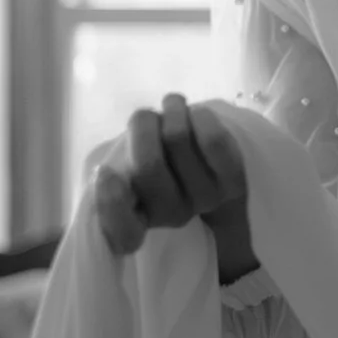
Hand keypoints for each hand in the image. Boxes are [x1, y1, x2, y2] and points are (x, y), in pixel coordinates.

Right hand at [88, 93, 245, 257]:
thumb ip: (117, 171)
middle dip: (142, 125)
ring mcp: (203, 200)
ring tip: (172, 106)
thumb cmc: (159, 164)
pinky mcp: (232, 181)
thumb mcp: (127, 169)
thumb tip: (108, 176)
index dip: (111, 204)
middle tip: (145, 115)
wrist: (212, 168)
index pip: (122, 232)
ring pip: (178, 139)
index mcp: (136, 220)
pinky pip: (212, 139)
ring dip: (171, 112)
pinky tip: (194, 113)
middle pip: (148, 165)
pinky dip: (199, 117)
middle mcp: (170, 217)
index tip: (105, 173)